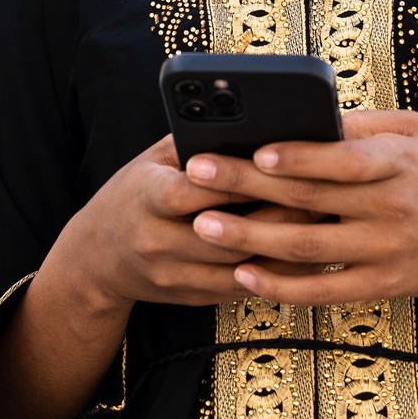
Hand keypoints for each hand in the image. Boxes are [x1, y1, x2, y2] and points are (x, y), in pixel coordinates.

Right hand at [41, 135, 320, 317]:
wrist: (95, 259)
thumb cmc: (134, 196)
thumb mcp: (152, 161)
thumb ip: (193, 143)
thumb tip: (251, 120)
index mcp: (145, 197)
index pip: (196, 190)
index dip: (239, 180)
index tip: (281, 169)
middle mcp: (155, 241)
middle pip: (226, 235)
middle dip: (276, 218)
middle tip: (322, 199)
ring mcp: (171, 275)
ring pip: (238, 269)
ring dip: (283, 253)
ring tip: (322, 231)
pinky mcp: (188, 298)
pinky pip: (238, 290)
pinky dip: (273, 277)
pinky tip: (302, 260)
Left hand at [184, 111, 417, 406]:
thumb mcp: (416, 134)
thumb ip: (363, 125)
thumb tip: (304, 115)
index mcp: (398, 163)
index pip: (343, 160)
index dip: (299, 157)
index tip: (254, 150)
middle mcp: (391, 208)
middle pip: (310, 199)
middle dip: (247, 187)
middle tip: (198, 176)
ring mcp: (385, 251)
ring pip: (306, 248)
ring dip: (250, 239)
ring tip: (204, 226)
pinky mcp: (380, 285)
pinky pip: (321, 290)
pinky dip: (281, 286)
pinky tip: (244, 276)